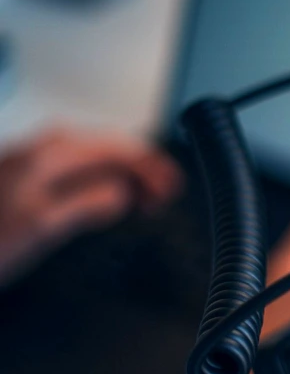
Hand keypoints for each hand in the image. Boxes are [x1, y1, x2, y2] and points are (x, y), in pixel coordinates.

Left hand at [0, 126, 182, 286]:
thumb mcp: (43, 224)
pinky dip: (105, 184)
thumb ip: (89, 203)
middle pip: (113, 151)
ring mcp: (38, 162)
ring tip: (148, 200)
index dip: (154, 170)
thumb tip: (124, 194)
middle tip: (167, 198)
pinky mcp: (31, 180)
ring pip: (98, 161)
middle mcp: (48, 149)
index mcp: (56, 152)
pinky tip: (110, 202)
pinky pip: (82, 173)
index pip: (123, 150)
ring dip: (127, 178)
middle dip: (145, 171)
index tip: (174, 189)